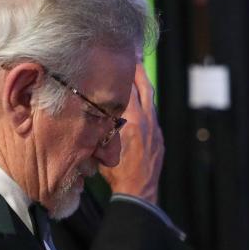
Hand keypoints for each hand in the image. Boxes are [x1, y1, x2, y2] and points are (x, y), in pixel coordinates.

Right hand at [99, 63, 162, 202]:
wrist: (138, 192)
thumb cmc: (117, 174)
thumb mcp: (102, 147)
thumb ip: (99, 127)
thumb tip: (89, 113)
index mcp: (131, 122)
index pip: (126, 89)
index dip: (121, 73)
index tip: (117, 60)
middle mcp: (146, 121)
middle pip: (143, 88)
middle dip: (137, 71)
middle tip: (132, 57)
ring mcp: (155, 129)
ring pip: (151, 100)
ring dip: (144, 86)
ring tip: (138, 72)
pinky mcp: (159, 137)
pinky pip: (153, 114)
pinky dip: (147, 104)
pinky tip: (141, 102)